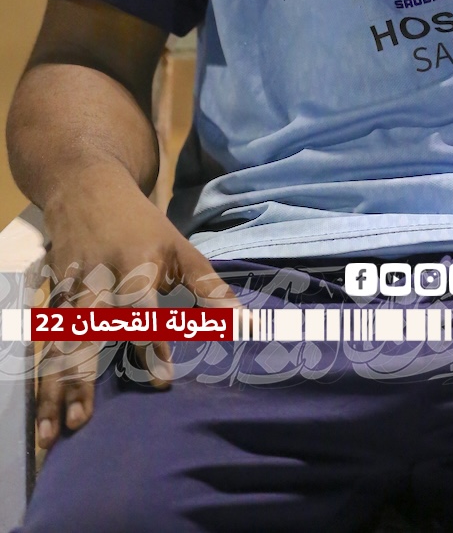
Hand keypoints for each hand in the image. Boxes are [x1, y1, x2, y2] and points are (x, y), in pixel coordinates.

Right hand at [36, 160, 234, 447]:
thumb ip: (210, 289)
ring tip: (59, 429)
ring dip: (57, 386)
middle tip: (83, 420)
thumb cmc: (143, 227)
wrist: (86, 187)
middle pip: (89, 329)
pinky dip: (44, 376)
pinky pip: (47, 341)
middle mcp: (98, 276)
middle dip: (83, 374)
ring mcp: (69, 287)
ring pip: (60, 342)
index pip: (141, 306)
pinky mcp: (51, 295)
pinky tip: (44, 412)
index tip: (161, 381)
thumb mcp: (182, 249)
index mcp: (135, 262)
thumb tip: (245, 325)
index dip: (150, 342)